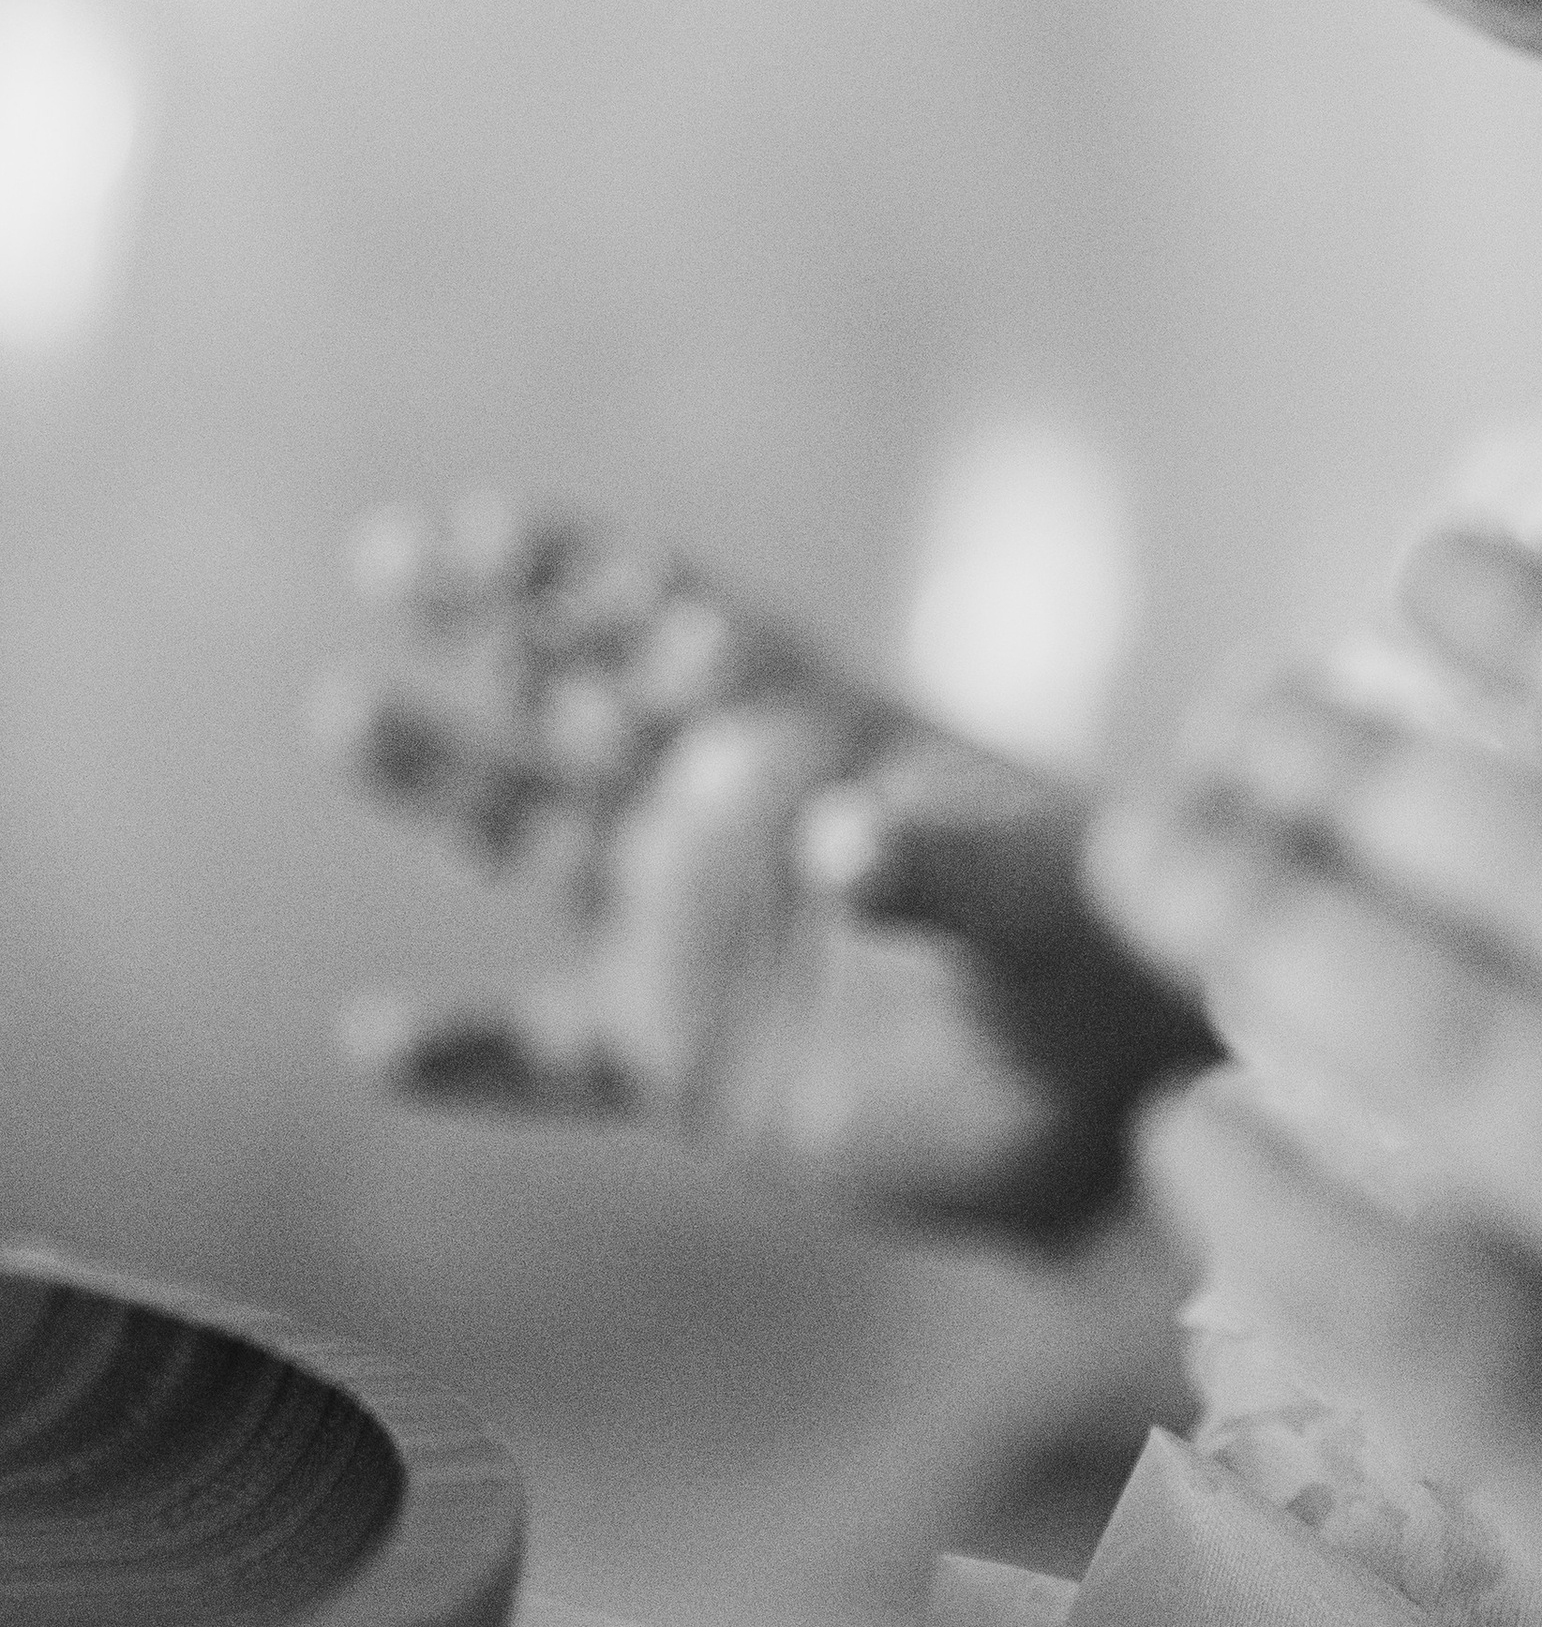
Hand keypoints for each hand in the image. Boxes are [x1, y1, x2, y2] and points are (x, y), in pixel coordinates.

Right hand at [312, 493, 1210, 1240]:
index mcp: (815, 734)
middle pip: (585, 696)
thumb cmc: (1096, 953)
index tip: (490, 524)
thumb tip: (836, 840)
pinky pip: (549, 1055)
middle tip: (388, 549)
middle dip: (492, 621)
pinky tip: (380, 1037)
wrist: (1111, 1101)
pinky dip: (467, 1054)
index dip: (590, 573)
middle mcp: (733, 813)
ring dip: (447, 776)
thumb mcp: (1031, 894)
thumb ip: (935, 862)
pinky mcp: (683, 1060)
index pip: (682, 627)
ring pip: (540, 837)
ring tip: (346, 709)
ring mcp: (696, 932)